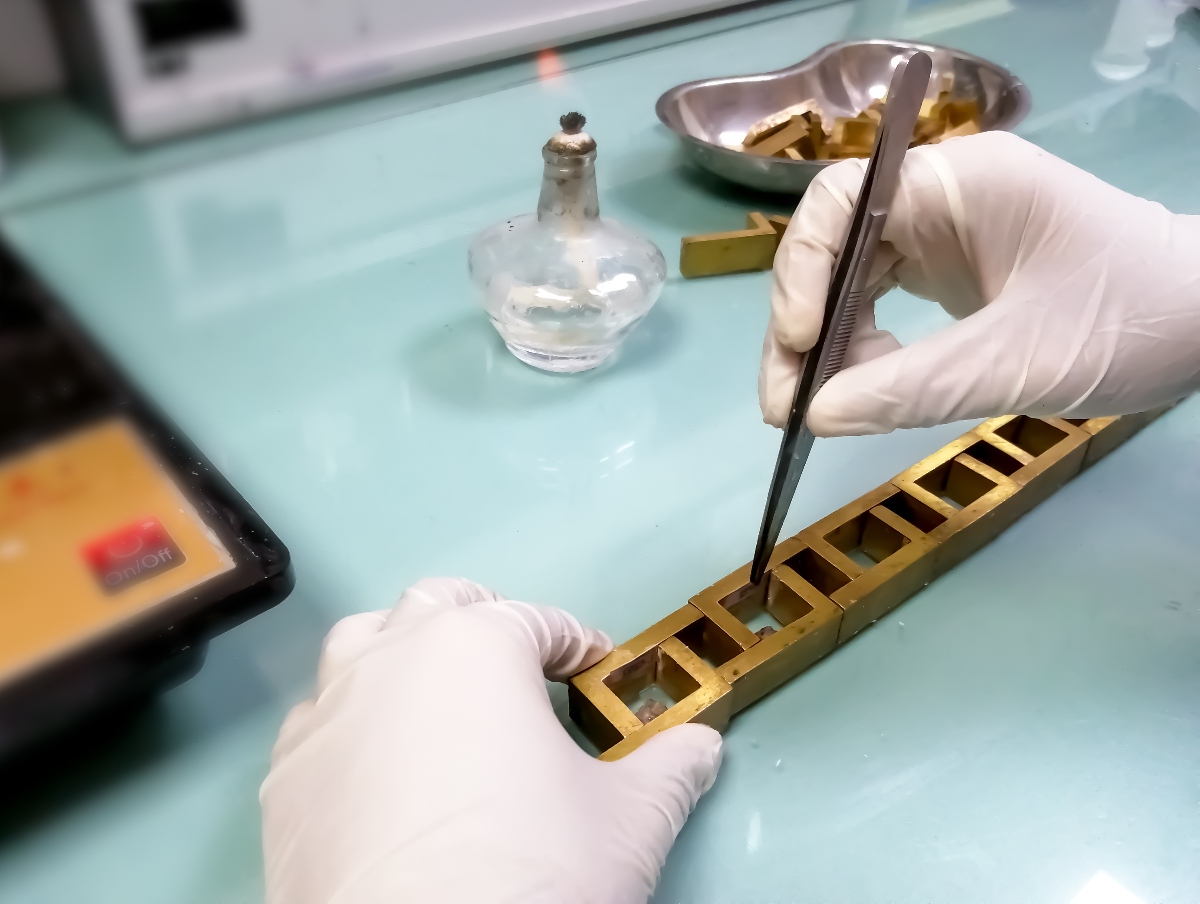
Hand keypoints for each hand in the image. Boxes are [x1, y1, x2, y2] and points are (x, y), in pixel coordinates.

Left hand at [260, 578, 722, 903]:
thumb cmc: (532, 875)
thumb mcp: (629, 821)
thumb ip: (671, 770)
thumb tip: (701, 748)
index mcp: (476, 648)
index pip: (536, 619)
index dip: (574, 640)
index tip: (593, 665)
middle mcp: (391, 660)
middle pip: (437, 605)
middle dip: (482, 620)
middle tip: (516, 663)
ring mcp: (326, 715)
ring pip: (361, 646)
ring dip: (402, 655)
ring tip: (437, 697)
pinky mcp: (282, 779)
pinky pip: (318, 723)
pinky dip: (353, 726)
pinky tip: (378, 771)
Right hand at [760, 131, 1199, 433]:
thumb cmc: (1130, 321)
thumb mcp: (1018, 362)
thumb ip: (912, 389)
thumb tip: (815, 416)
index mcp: (957, 184)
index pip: (841, 202)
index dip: (803, 268)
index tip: (802, 340)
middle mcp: (938, 199)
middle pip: (832, 248)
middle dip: (801, 325)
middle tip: (784, 405)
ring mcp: (942, 235)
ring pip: (847, 281)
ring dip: (822, 347)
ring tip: (812, 410)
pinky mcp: (949, 273)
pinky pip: (878, 306)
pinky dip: (860, 353)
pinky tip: (864, 390)